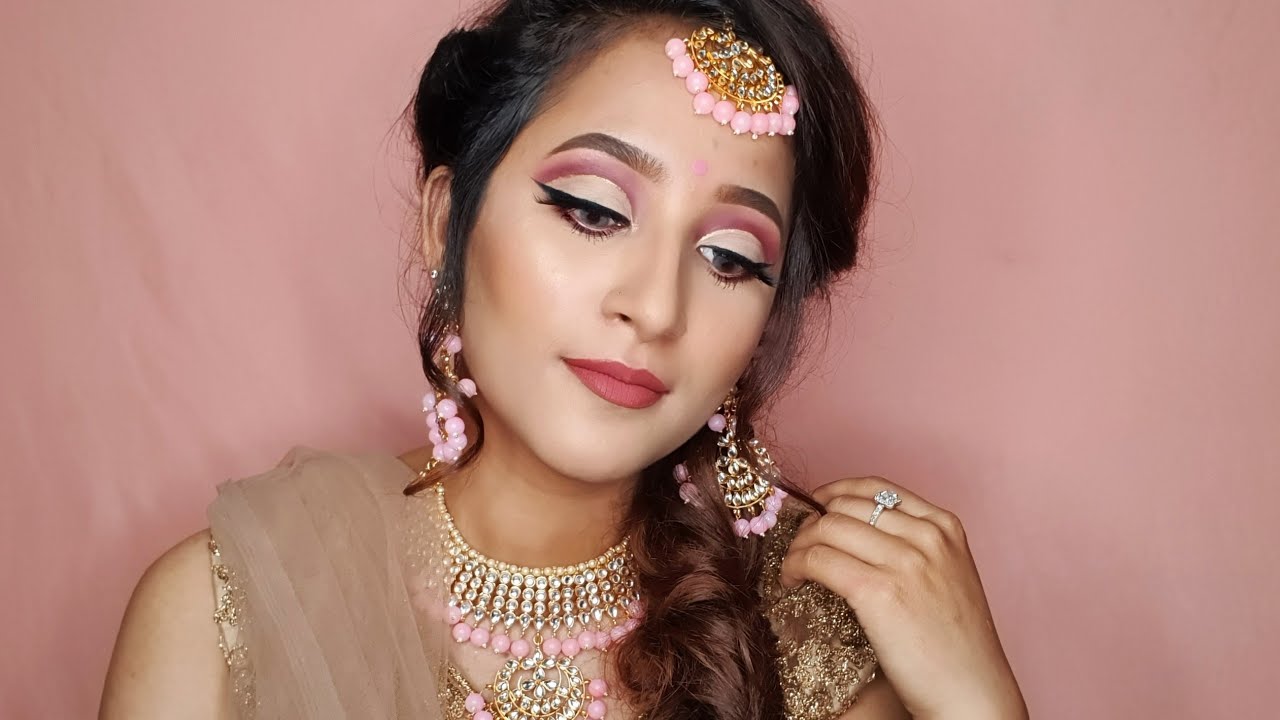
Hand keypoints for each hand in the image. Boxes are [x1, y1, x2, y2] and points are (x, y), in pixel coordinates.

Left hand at [780, 477, 1026, 719]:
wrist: (972, 692)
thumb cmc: (957, 645)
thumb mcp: (948, 576)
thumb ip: (913, 547)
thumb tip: (852, 531)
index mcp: (945, 526)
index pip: (877, 487)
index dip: (835, 492)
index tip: (816, 506)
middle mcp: (927, 536)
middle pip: (846, 506)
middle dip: (812, 522)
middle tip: (799, 545)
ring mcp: (905, 562)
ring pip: (827, 528)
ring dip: (798, 545)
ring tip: (793, 567)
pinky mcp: (879, 592)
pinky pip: (818, 560)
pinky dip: (795, 565)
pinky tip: (791, 580)